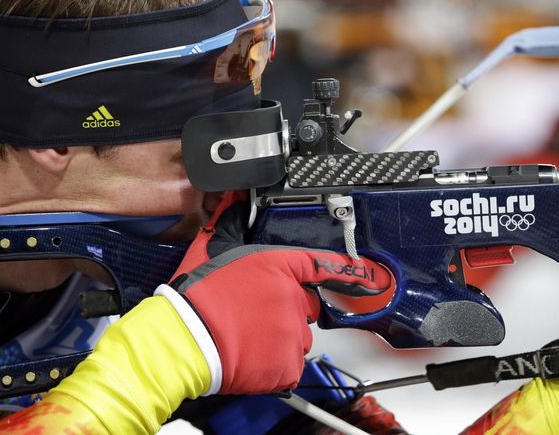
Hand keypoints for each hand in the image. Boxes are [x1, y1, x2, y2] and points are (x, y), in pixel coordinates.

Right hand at [155, 192, 391, 394]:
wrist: (182, 343)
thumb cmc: (197, 296)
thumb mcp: (212, 246)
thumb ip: (231, 219)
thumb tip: (235, 194)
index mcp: (281, 267)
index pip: (325, 265)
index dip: (353, 271)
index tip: (375, 277)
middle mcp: (294, 299)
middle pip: (306, 305)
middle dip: (287, 309)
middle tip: (253, 313)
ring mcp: (293, 333)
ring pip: (297, 336)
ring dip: (279, 337)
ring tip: (246, 335)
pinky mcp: (287, 364)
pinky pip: (289, 364)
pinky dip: (273, 364)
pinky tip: (249, 354)